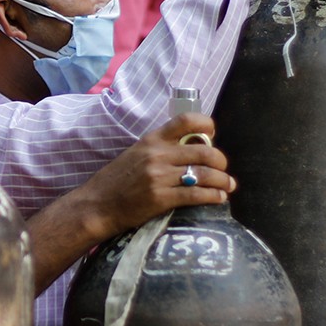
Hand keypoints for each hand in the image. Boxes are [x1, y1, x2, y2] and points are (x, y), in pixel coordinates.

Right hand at [73, 114, 235, 243]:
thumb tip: (192, 151)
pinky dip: (213, 196)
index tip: (213, 136)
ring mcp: (159, 176)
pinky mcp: (161, 198)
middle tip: (224, 170)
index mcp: (152, 139)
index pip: (185, 121)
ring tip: (228, 186)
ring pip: (204, 174)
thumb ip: (161, 150)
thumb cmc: (117, 181)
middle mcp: (157, 155)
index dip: (206, 125)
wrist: (97, 205)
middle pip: (204, 152)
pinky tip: (219, 198)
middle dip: (221, 162)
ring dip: (222, 181)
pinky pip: (196, 195)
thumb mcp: (136, 154)